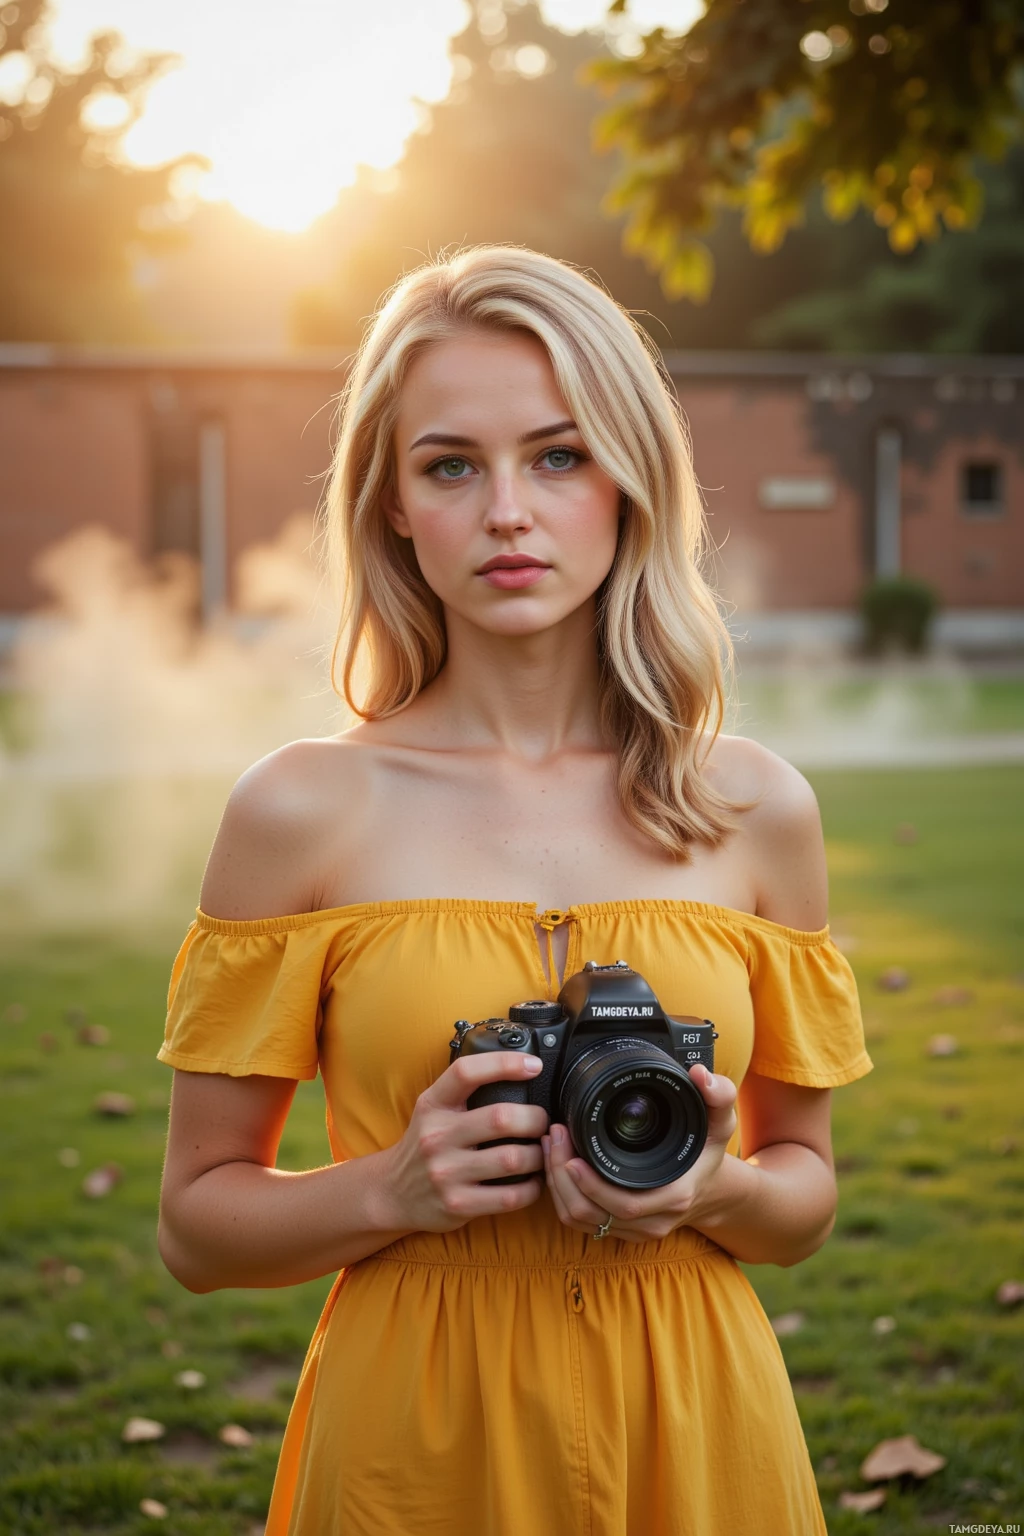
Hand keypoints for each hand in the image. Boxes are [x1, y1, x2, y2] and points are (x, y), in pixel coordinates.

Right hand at [377, 1053, 550, 1232]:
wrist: (393, 1192)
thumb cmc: (425, 1144)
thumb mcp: (433, 1109)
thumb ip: (465, 1092)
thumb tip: (518, 1070)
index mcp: (433, 1105)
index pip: (466, 1073)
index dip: (504, 1063)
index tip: (534, 1066)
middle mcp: (436, 1136)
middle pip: (501, 1118)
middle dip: (535, 1119)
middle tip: (542, 1122)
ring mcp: (446, 1173)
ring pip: (512, 1159)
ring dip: (538, 1155)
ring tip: (540, 1152)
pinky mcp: (458, 1205)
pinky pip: (510, 1196)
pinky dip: (532, 1188)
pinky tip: (532, 1181)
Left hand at [542, 1064, 737, 1242]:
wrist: (710, 1189)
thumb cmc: (706, 1153)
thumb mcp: (720, 1122)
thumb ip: (717, 1095)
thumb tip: (701, 1073)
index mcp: (673, 1196)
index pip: (624, 1204)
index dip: (591, 1185)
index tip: (570, 1155)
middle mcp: (652, 1220)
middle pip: (591, 1213)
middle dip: (562, 1177)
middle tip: (555, 1137)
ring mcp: (633, 1230)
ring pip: (579, 1220)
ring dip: (557, 1186)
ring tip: (551, 1145)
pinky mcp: (618, 1230)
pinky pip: (579, 1222)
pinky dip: (561, 1195)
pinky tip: (557, 1163)